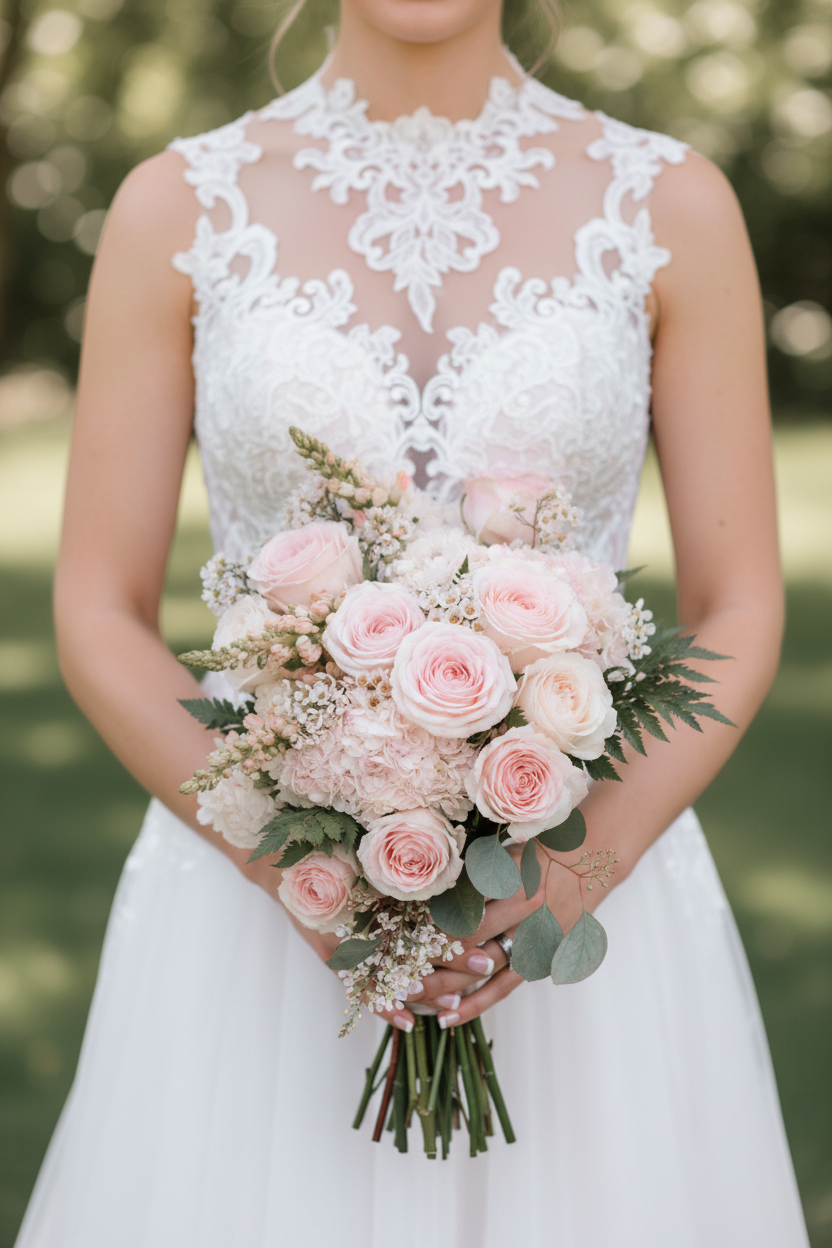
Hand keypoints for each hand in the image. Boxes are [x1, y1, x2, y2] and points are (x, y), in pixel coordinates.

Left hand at [382, 838, 592, 1031]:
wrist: (586, 866)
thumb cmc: (534, 855)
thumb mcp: (502, 854)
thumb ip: (469, 873)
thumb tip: (421, 888)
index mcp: (513, 881)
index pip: (464, 906)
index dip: (430, 921)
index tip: (397, 933)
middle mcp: (524, 912)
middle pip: (469, 940)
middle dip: (430, 955)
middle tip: (395, 968)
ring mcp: (533, 940)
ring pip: (482, 969)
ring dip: (445, 983)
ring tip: (410, 993)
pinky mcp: (540, 960)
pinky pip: (503, 988)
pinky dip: (475, 1004)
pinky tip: (447, 1017)